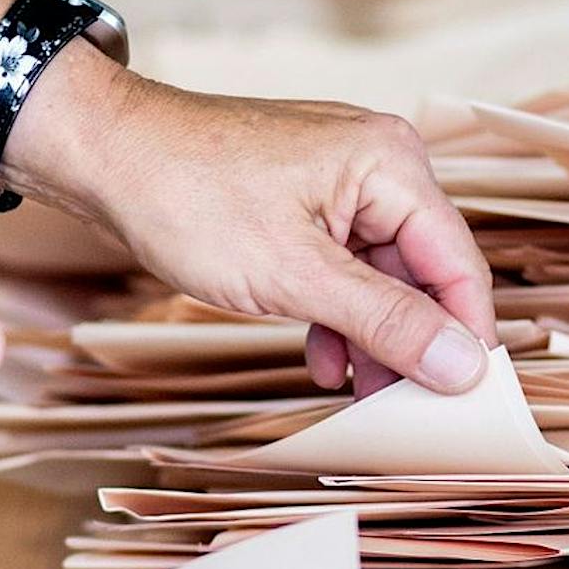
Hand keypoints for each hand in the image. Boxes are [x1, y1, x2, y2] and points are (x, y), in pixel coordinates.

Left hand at [24, 65, 494, 397]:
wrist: (103, 156)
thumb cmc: (188, 197)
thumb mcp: (294, 275)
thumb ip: (385, 321)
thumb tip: (463, 364)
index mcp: (391, 164)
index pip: (458, 262)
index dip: (465, 335)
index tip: (465, 402)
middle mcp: (376, 164)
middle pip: (422, 270)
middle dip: (411, 341)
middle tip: (407, 412)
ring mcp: (337, 181)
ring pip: (379, 275)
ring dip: (370, 336)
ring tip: (362, 399)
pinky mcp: (302, 201)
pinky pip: (340, 266)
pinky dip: (334, 314)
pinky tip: (321, 360)